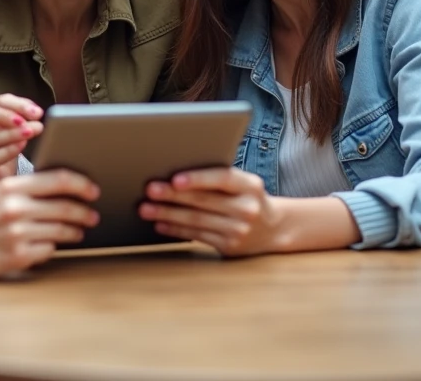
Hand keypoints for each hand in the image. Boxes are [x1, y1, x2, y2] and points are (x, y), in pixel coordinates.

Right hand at [0, 94, 44, 192]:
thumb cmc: (6, 143)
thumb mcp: (15, 127)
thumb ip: (24, 116)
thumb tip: (37, 113)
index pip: (0, 101)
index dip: (19, 105)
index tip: (37, 113)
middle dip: (5, 116)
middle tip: (25, 122)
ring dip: (10, 135)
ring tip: (28, 134)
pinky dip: (6, 152)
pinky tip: (20, 147)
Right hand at [0, 170, 99, 278]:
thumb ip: (27, 188)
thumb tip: (65, 188)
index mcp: (11, 185)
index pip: (58, 179)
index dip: (82, 184)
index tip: (94, 190)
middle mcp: (15, 207)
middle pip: (65, 207)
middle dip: (84, 212)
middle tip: (93, 216)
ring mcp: (17, 233)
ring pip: (61, 230)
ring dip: (74, 231)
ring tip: (78, 232)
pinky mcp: (18, 256)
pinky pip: (48, 250)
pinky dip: (52, 247)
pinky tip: (50, 245)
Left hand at [138, 168, 285, 256]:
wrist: (274, 228)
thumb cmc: (248, 197)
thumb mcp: (243, 183)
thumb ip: (218, 178)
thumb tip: (176, 174)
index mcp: (250, 185)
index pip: (223, 178)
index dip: (198, 179)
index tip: (175, 179)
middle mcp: (247, 208)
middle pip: (204, 201)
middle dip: (173, 196)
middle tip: (150, 190)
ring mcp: (240, 230)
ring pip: (197, 221)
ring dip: (168, 214)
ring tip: (146, 208)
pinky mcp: (230, 246)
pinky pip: (198, 236)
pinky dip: (176, 230)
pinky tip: (160, 223)